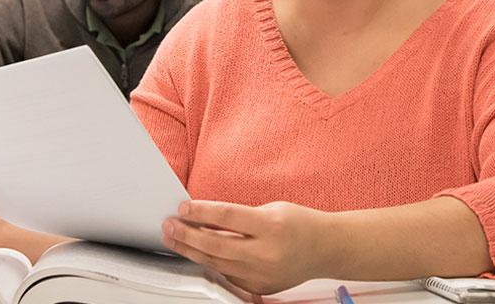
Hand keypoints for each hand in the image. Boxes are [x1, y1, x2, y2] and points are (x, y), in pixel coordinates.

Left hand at [162, 200, 330, 294]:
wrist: (325, 250)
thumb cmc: (300, 225)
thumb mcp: (271, 209)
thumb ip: (239, 216)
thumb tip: (204, 217)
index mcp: (271, 226)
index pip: (226, 216)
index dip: (200, 211)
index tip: (183, 208)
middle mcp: (265, 253)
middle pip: (215, 244)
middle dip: (187, 234)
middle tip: (169, 225)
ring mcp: (261, 274)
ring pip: (216, 262)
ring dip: (192, 250)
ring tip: (175, 239)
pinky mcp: (257, 287)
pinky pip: (227, 275)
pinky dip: (211, 262)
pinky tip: (198, 253)